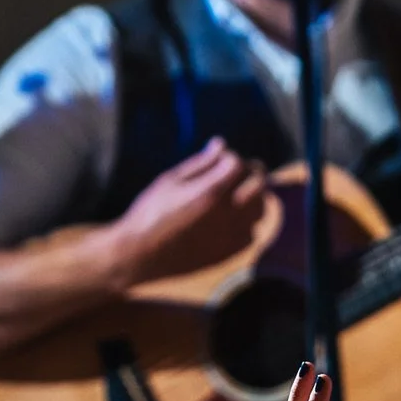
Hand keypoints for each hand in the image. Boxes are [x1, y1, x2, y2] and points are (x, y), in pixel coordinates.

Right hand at [106, 137, 266, 284]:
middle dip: (249, 173)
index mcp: (212, 191)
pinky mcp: (230, 254)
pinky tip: (228, 220)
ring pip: (260, 209)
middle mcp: (229, 214)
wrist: (140, 256)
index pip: (238, 163)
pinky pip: (251, 233)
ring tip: (234, 195)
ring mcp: (232, 236)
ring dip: (252, 197)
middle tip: (236, 172)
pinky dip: (245, 223)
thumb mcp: (171, 180)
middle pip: (259, 184)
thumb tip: (222, 144)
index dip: (228, 157)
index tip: (218, 158)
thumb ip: (201, 163)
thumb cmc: (150, 213)